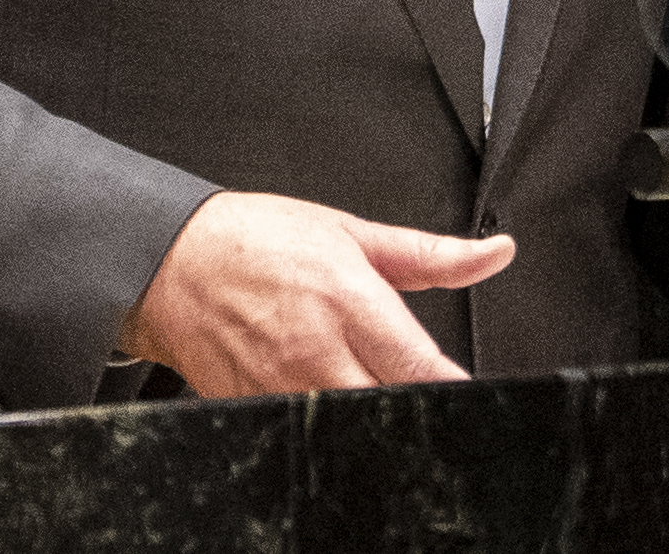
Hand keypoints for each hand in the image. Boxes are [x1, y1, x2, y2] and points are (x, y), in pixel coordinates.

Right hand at [118, 190, 517, 397]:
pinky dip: (332, 428)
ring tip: (385, 398)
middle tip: (429, 396)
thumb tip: (495, 253)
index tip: (469, 389)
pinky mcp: (255, 411)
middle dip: (417, 405)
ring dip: (377, 419)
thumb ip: (429, 255)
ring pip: (351, 427)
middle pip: (390, 405)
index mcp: (348, 300)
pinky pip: (308, 435)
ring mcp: (283, 388)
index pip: (419, 365)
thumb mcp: (351, 232)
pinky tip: (340, 407)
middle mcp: (317, 351)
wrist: (173, 261)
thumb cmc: (258, 241)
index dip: (452, 385)